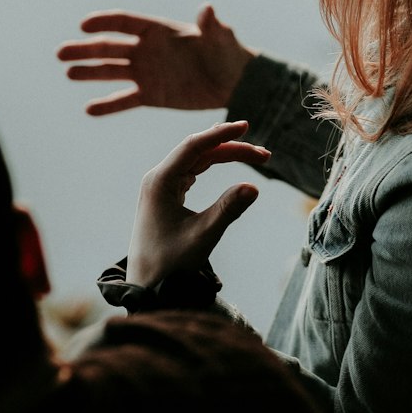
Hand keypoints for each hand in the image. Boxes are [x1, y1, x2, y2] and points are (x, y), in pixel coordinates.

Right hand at [56, 5, 255, 115]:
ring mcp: (146, 73)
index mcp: (159, 31)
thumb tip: (207, 9)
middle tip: (61, 53)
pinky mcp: (151, 95)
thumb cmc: (227, 53)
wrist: (233, 82)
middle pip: (110, 47)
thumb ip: (211, 26)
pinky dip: (108, 105)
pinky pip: (125, 100)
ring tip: (68, 73)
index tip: (84, 26)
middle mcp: (146, 50)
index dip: (104, 22)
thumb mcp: (220, 38)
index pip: (125, 22)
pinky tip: (89, 109)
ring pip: (111, 72)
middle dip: (85, 49)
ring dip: (89, 72)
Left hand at [129, 120, 268, 286]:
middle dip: (232, 148)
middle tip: (265, 156)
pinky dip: (213, 165)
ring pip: (197, 160)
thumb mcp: (202, 236)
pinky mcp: (166, 195)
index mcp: (159, 182)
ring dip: (226, 155)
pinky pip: (193, 170)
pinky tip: (228, 159)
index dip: (221, 134)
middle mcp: (158, 178)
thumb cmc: (170, 264)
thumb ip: (227, 210)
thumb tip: (254, 187)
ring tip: (257, 157)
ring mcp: (161, 186)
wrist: (146, 286)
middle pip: (199, 151)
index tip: (245, 126)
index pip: (194, 146)